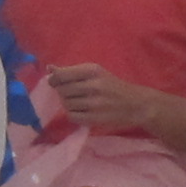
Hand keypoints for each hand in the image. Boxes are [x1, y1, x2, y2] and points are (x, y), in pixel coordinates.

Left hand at [43, 63, 167, 135]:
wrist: (136, 105)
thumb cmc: (114, 86)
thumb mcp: (96, 73)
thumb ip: (72, 71)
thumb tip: (49, 68)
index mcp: (93, 70)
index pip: (62, 75)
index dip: (54, 79)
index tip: (54, 82)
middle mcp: (93, 85)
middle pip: (62, 90)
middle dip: (62, 92)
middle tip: (71, 93)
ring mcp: (94, 103)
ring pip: (66, 104)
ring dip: (68, 103)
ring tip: (78, 102)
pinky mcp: (95, 118)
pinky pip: (72, 116)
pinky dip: (73, 114)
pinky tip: (81, 111)